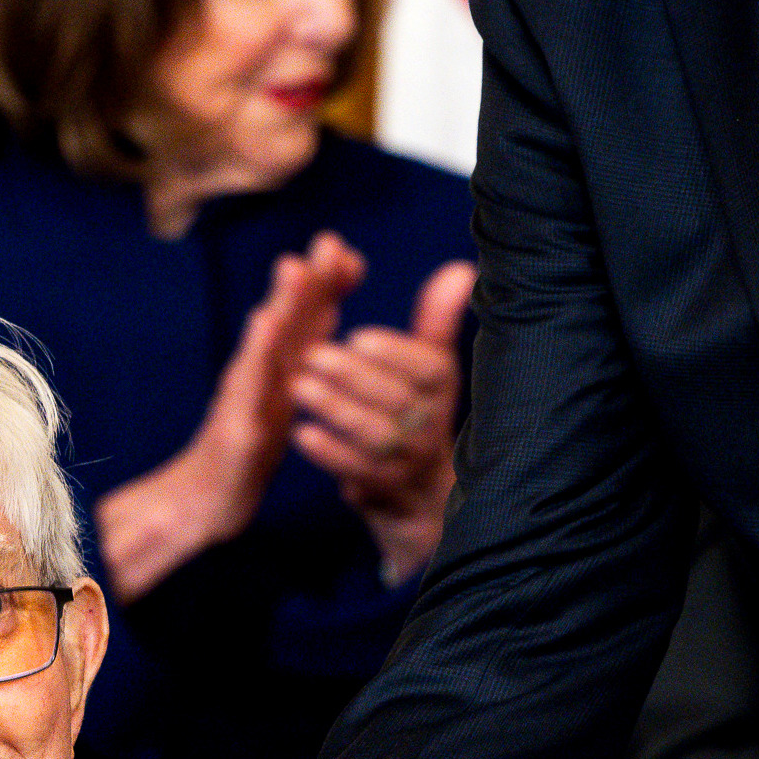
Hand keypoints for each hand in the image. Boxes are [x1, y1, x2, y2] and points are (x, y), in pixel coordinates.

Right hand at [93, 236, 365, 599]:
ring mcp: (243, 394)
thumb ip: (303, 349)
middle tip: (330, 241)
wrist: (206, 500)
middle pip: (287, 317)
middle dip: (309, 278)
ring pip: (265, 344)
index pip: (308, 317)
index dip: (329, 283)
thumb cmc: (245, 445)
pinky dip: (256, 353)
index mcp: (279, 365)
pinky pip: (246, 386)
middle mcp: (260, 370)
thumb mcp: (283, 394)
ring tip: (295, 269)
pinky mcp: (234, 424)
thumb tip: (328, 304)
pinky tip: (263, 327)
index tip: (351, 252)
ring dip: (281, 303)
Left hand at [289, 256, 473, 581]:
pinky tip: (300, 433)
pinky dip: (329, 453)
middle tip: (311, 354)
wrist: (420, 486)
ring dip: (335, 409)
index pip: (429, 368)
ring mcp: (408, 460)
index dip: (395, 352)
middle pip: (396, 399)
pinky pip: (356, 472)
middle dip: (353, 376)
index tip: (357, 335)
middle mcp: (432, 423)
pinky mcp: (383, 489)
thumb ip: (438, 317)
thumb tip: (462, 268)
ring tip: (297, 385)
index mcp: (442, 386)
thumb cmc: (417, 406)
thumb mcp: (431, 363)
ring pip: (374, 434)